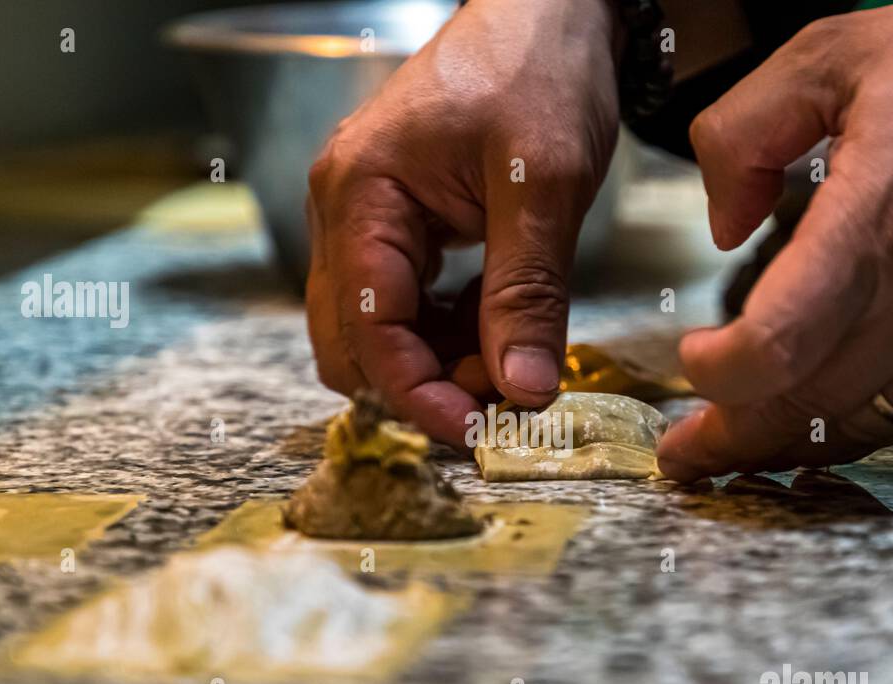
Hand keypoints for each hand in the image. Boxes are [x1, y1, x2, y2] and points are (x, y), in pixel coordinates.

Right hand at [305, 0, 620, 445]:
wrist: (549, 11)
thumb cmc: (539, 72)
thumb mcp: (543, 184)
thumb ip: (527, 293)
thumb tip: (522, 392)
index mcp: (360, 196)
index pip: (364, 330)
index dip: (418, 394)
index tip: (479, 432)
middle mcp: (343, 212)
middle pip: (351, 342)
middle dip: (422, 385)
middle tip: (501, 401)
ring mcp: (365, 220)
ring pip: (374, 331)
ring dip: (435, 364)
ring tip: (510, 364)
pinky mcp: (397, 227)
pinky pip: (402, 305)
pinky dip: (444, 334)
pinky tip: (498, 329)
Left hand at [657, 0, 892, 480]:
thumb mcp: (834, 53)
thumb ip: (744, 132)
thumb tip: (723, 224)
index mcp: (880, 215)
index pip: (782, 341)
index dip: (722, 372)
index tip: (692, 361)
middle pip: (809, 404)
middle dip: (732, 439)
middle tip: (685, 454)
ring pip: (861, 426)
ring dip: (787, 449)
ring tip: (733, 455)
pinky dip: (853, 433)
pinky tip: (815, 431)